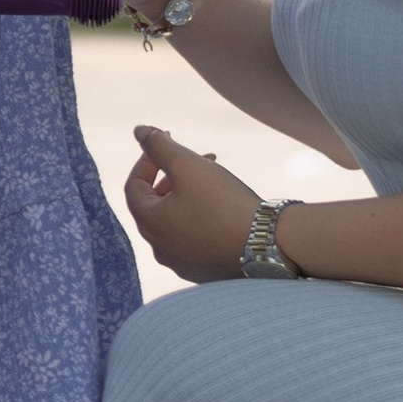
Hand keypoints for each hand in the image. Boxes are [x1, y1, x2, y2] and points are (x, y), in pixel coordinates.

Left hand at [125, 126, 259, 280]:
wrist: (268, 245)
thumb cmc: (224, 203)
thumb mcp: (187, 165)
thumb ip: (158, 145)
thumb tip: (139, 130)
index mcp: (149, 224)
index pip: (133, 185)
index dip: (147, 158)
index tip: (170, 139)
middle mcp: (160, 249)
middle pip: (155, 203)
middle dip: (172, 174)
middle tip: (198, 158)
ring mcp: (182, 263)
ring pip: (176, 219)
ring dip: (188, 194)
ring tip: (214, 178)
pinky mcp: (205, 271)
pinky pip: (194, 237)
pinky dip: (201, 216)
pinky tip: (224, 206)